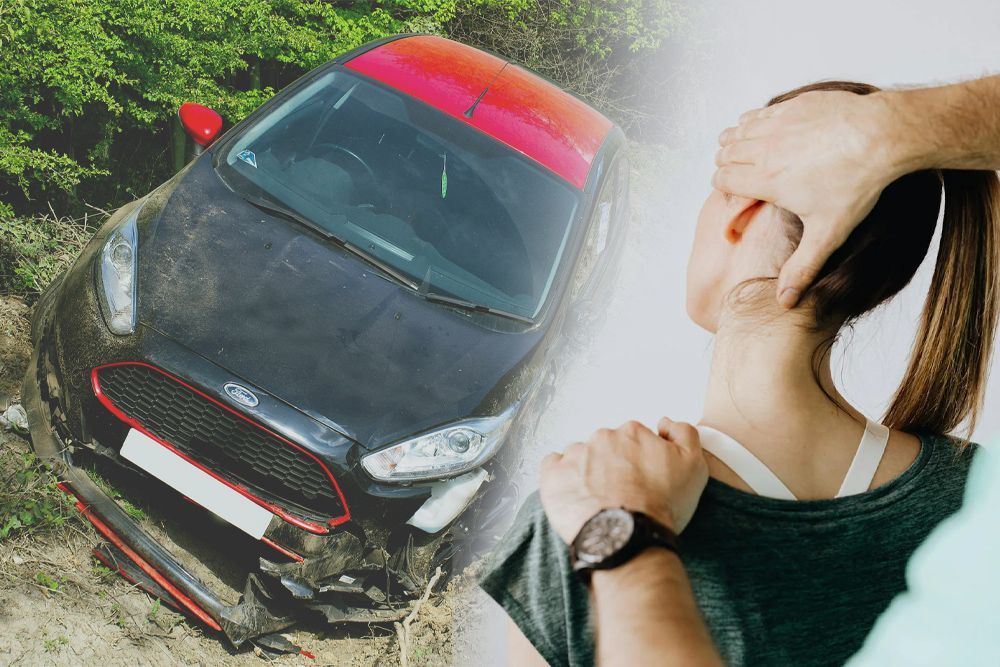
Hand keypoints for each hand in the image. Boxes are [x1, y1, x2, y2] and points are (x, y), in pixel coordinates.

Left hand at [539, 418, 708, 544]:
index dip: (637, 462)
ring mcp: (575, 455)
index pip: (633, 440)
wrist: (629, 538)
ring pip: (580, 458)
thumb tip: (663, 422)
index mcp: (632, 432)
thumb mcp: (694, 466)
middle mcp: (602, 437)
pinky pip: (552, 466)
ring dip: (586, 472)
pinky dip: (560, 477)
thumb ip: (684, 433)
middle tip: (620, 494)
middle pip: (605, 448)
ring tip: (597, 501)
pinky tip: (573, 494)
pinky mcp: (553, 475)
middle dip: (611, 466)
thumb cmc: (661, 506)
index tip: (640, 482)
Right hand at [712, 90, 904, 307]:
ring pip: (736, 130)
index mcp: (766, 180)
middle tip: (739, 174)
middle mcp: (765, 149)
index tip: (734, 193)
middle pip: (724, 153)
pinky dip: (754, 122)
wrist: (884, 136)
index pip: (722, 180)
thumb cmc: (858, 185)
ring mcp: (778, 124)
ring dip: (736, 142)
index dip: (723, 188)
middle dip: (726, 165)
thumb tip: (784, 303)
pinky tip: (767, 132)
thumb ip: (803, 268)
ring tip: (747, 153)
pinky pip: (758, 113)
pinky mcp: (794, 105)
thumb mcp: (829, 233)